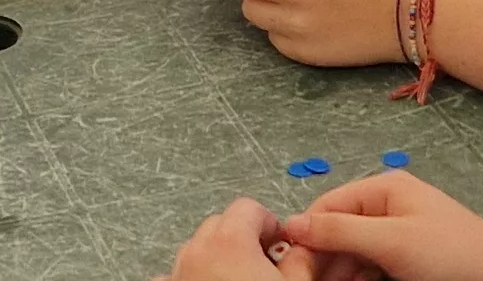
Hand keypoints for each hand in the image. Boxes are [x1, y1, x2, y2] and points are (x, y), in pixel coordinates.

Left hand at [156, 198, 314, 280]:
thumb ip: (304, 259)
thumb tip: (310, 246)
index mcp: (230, 241)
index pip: (249, 208)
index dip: (270, 224)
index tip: (282, 244)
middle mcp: (197, 252)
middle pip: (221, 225)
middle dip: (244, 239)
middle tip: (267, 264)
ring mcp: (177, 274)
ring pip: (198, 249)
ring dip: (218, 258)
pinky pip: (173, 276)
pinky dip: (190, 279)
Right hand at [283, 173, 482, 280]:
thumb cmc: (450, 255)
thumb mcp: (392, 242)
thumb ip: (340, 231)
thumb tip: (289, 224)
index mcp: (384, 188)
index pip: (326, 206)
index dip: (306, 235)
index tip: (292, 268)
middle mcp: (386, 206)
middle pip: (336, 230)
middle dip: (322, 258)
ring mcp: (396, 233)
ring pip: (350, 253)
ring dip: (339, 272)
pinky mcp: (404, 258)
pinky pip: (369, 265)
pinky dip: (358, 278)